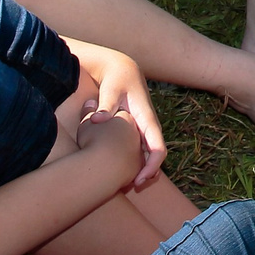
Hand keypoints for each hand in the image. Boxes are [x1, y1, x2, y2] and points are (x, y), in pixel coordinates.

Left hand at [68, 41, 167, 190]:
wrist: (121, 68)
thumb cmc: (116, 78)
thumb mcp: (111, 88)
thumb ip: (105, 105)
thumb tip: (97, 120)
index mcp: (146, 117)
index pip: (157, 147)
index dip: (151, 166)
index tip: (139, 180)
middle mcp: (149, 125)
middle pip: (155, 155)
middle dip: (147, 173)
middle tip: (131, 186)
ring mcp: (144, 127)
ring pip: (148, 153)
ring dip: (141, 168)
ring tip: (125, 184)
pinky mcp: (137, 127)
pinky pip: (140, 148)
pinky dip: (134, 160)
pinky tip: (120, 170)